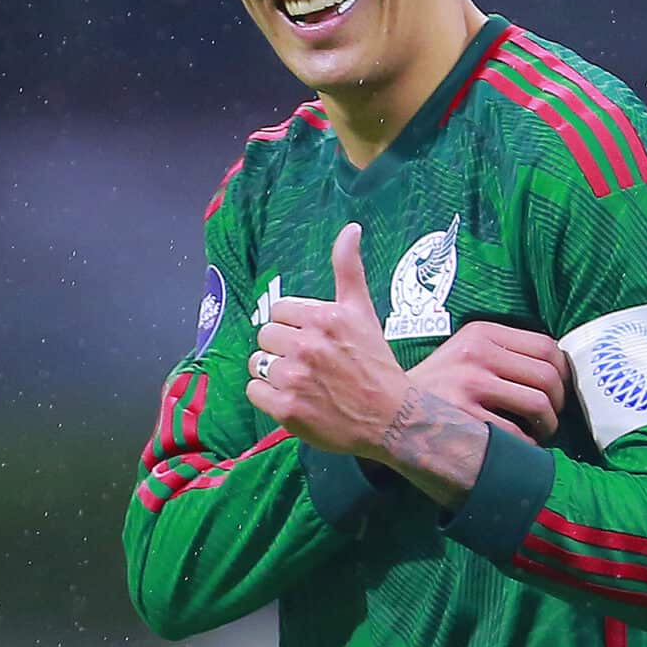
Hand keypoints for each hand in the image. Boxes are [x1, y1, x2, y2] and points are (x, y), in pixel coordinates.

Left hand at [246, 223, 409, 456]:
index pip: (279, 311)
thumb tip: (350, 228)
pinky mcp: (286, 409)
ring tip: (302, 381)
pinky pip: (254, 391)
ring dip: (274, 372)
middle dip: (282, 348)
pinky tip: (293, 399)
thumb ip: (349, 269)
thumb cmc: (377, 364)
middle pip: (265, 335)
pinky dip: (268, 397)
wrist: (392, 418)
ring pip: (258, 363)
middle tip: (308, 363)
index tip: (312, 340)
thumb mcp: (363, 312)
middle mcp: (307, 345)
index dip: (293, 326)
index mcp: (323, 317)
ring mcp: (295, 378)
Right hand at [405, 322, 567, 444]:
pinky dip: (526, 446)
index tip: (558, 389)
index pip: (546, 346)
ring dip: (548, 425)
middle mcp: (477, 353)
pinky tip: (518, 448)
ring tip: (539, 433)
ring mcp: (469, 384)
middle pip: (547, 376)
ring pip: (537, 404)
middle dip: (558, 403)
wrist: (386, 409)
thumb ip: (503, 354)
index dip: (563, 372)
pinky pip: (516, 434)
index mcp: (481, 333)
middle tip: (550, 417)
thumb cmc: (436, 387)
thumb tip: (557, 371)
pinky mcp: (464, 416)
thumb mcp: (464, 353)